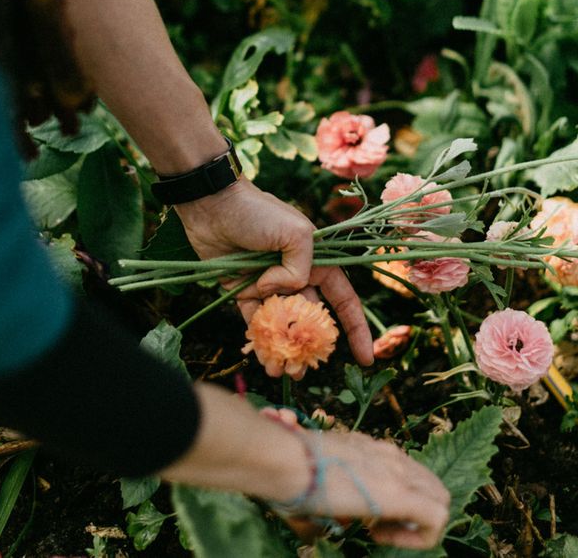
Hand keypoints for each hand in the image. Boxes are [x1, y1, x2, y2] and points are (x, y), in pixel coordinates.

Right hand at [164, 386, 448, 550]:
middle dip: (413, 510)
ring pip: (440, 498)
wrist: (285, 459)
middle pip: (429, 483)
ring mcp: (396, 472)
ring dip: (416, 522)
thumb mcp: (311, 478)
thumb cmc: (285, 468)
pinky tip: (381, 538)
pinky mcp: (400, 495)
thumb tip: (315, 528)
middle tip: (378, 527)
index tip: (366, 515)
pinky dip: (418, 537)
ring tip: (379, 532)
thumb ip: (323, 497)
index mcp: (370, 447)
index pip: (405, 470)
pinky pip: (436, 519)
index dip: (395, 497)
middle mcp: (389, 454)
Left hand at [175, 178, 372, 364]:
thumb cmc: (258, 212)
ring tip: (282, 372)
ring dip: (283, 350)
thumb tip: (277, 293)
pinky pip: (255, 321)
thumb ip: (298, 271)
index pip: (343, 299)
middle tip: (304, 370)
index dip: (355, 328)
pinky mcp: (242, 290)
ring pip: (282, 326)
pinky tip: (263, 359)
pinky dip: (259, 340)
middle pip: (310, 320)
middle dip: (311, 348)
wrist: (212, 204)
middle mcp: (295, 275)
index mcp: (317, 260)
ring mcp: (269, 285)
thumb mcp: (296, 233)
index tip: (365, 357)